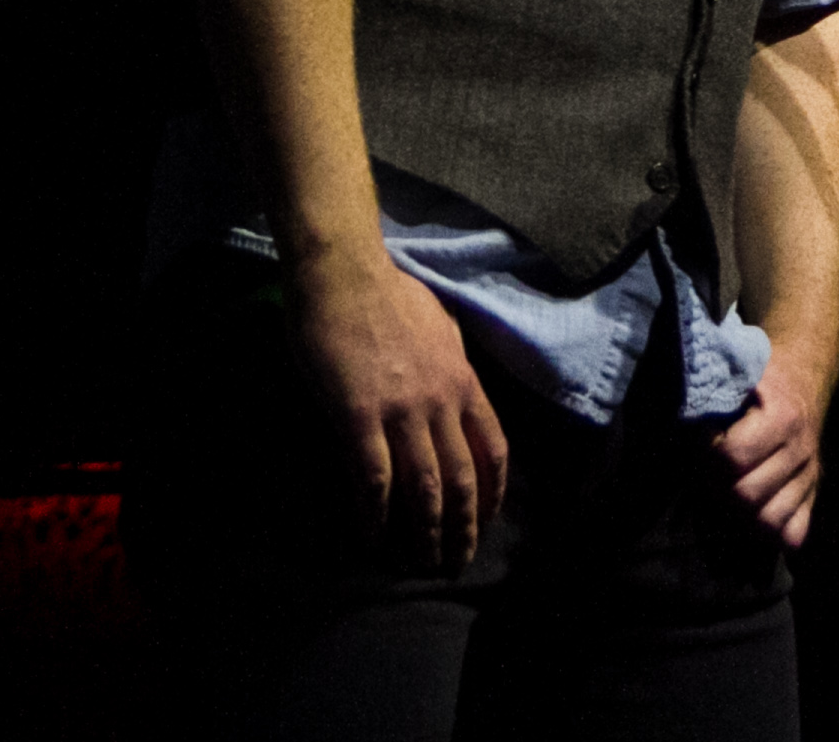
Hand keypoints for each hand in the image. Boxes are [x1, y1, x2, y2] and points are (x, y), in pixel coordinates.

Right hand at [287, 248, 508, 574]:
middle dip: (463, 526)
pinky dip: (374, 517)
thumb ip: (450, 365)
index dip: (493, 490)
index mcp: (462, 379)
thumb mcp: (441, 328)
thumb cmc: (389, 296)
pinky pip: (372, 480)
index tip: (487, 519)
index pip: (494, 447)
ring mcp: (401, 411)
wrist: (344, 275)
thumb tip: (456, 390)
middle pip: (463, 478)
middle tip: (456, 562)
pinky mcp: (358, 418)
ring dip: (425, 532)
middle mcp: (441, 400)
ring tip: (421, 563)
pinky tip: (371, 540)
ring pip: (423, 487)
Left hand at [711, 350, 824, 548]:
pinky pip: (793, 534)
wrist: (804, 375)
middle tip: (708, 472)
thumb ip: (715, 395)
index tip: (703, 440)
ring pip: (769, 522)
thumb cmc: (763, 376)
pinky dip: (770, 533)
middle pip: (746, 496)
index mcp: (782, 417)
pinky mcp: (813, 493)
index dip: (707, 453)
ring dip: (739, 515)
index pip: (732, 457)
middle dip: (717, 488)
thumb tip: (684, 419)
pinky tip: (752, 512)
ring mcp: (810, 476)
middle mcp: (800, 451)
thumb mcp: (741, 373)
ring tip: (726, 493)